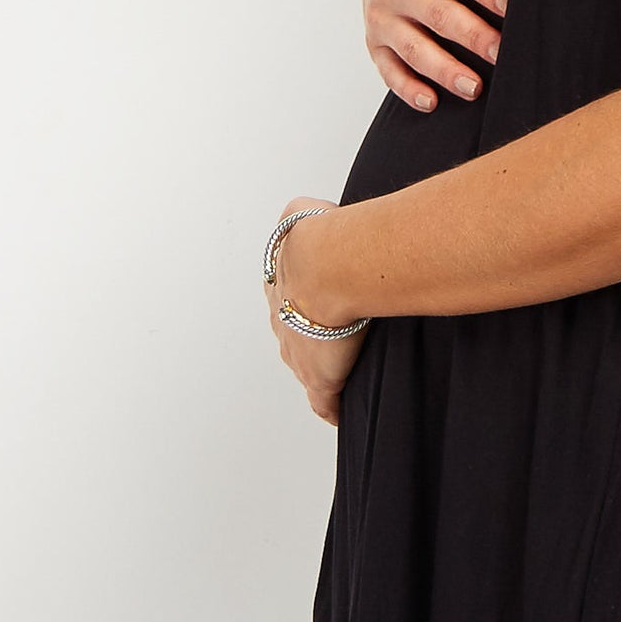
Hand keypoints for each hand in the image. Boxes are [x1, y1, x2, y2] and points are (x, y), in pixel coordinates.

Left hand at [265, 196, 368, 426]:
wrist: (329, 266)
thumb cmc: (323, 240)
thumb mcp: (303, 213)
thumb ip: (302, 213)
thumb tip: (307, 210)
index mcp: (280, 288)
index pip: (285, 302)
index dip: (302, 305)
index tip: (316, 307)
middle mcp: (283, 323)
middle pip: (291, 337)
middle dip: (308, 339)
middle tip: (333, 340)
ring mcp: (299, 353)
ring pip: (305, 368)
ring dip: (321, 369)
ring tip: (340, 374)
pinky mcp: (319, 378)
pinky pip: (322, 402)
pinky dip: (330, 407)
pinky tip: (338, 411)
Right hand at [363, 0, 509, 112]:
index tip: (510, 4)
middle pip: (435, 13)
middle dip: (472, 35)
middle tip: (503, 52)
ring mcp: (380, 17)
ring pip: (413, 48)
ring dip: (444, 70)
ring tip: (475, 88)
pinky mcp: (374, 44)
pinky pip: (389, 71)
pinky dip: (408, 89)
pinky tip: (432, 102)